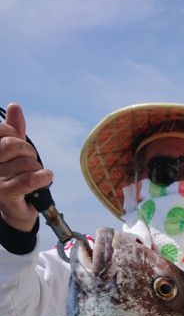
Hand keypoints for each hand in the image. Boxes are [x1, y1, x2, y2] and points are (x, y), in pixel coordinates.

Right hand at [0, 103, 52, 230]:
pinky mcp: (5, 193)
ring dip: (37, 169)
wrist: (16, 209)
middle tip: (30, 160)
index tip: (18, 143)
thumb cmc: (14, 176)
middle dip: (28, 151)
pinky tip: (47, 177)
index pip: (1, 131)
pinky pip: (28, 180)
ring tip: (34, 175)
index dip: (14, 134)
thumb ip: (15, 130)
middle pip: (13, 145)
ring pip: (25, 163)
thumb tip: (14, 106)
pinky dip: (42, 178)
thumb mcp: (14, 151)